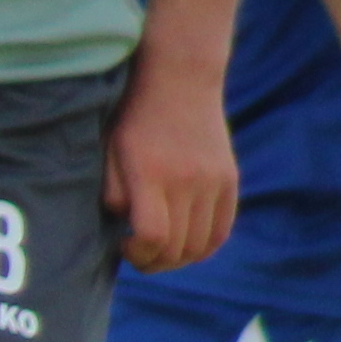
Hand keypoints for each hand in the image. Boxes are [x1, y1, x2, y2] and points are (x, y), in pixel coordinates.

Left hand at [104, 59, 237, 273]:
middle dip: (153, 262)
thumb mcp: (111, 150)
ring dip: (178, 260)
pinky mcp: (229, 180)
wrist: (180, 79)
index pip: (153, 236)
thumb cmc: (135, 117)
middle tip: (138, 254)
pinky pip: (221, 231)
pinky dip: (203, 247)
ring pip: (201, 247)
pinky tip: (184, 242)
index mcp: (152, 173)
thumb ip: (113, 192)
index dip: (137, 253)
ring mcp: (213, 182)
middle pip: (177, 248)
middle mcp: (187, 181)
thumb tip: (127, 228)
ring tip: (160, 251)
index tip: (123, 243)